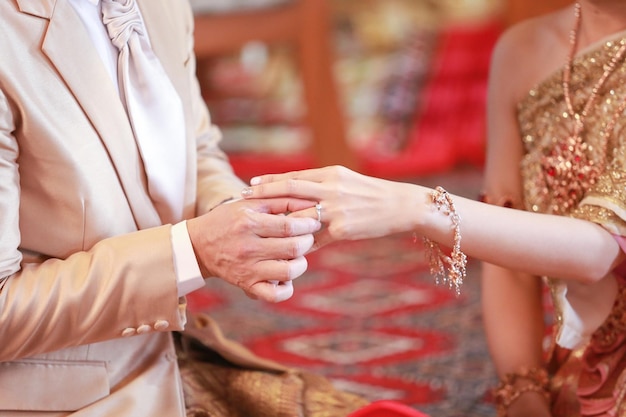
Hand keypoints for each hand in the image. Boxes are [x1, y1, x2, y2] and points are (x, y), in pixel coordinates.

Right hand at [186, 197, 319, 301]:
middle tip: (307, 237)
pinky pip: (275, 295)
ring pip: (289, 272)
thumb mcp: (248, 203)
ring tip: (297, 255)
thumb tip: (308, 201)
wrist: (198, 245)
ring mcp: (248, 269)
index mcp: (248, 223)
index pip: (289, 226)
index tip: (313, 222)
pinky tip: (285, 276)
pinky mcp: (247, 285)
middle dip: (308, 241)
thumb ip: (278, 200)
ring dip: (301, 263)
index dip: (308, 224)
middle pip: (293, 248)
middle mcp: (248, 248)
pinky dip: (287, 288)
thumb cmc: (228, 220)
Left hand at [241, 165, 421, 248]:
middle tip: (242, 197)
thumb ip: (322, 185)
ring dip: (277, 221)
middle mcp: (331, 188)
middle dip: (264, 193)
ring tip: (258, 226)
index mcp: (330, 174)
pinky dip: (300, 244)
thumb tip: (297, 190)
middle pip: (290, 190)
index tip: (251, 183)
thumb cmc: (371, 194)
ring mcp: (336, 209)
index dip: (270, 180)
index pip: (294, 177)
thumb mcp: (346, 181)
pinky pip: (316, 238)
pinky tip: (285, 251)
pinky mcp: (342, 228)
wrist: (399, 206)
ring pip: (299, 215)